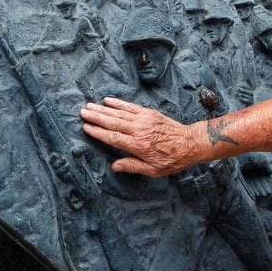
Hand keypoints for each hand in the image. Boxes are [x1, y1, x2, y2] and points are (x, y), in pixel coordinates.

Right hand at [80, 97, 196, 176]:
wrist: (190, 143)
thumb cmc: (172, 159)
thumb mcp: (153, 170)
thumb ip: (132, 166)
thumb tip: (114, 166)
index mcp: (138, 146)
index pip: (113, 138)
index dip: (98, 132)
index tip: (86, 127)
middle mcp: (138, 130)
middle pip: (112, 122)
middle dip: (96, 117)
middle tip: (82, 112)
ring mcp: (143, 119)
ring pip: (119, 113)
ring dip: (103, 109)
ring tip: (89, 105)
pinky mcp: (148, 113)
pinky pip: (130, 107)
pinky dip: (118, 103)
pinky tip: (108, 100)